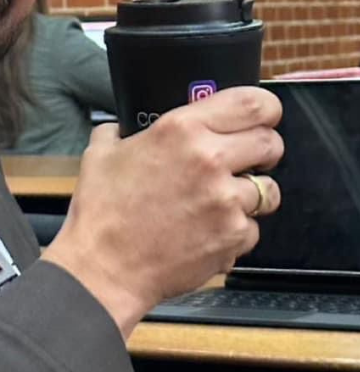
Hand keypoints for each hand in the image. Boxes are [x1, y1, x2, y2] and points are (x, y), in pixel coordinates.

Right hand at [41, 86, 282, 337]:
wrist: (104, 267)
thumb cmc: (101, 212)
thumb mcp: (101, 152)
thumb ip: (120, 130)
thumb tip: (124, 126)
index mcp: (181, 129)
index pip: (252, 103)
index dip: (266, 109)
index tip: (264, 116)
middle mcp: (210, 159)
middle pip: (271, 142)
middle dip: (262, 151)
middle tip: (244, 160)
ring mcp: (226, 200)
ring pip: (269, 189)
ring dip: (250, 194)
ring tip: (220, 202)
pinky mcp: (233, 236)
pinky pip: (253, 227)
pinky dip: (236, 230)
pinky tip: (207, 231)